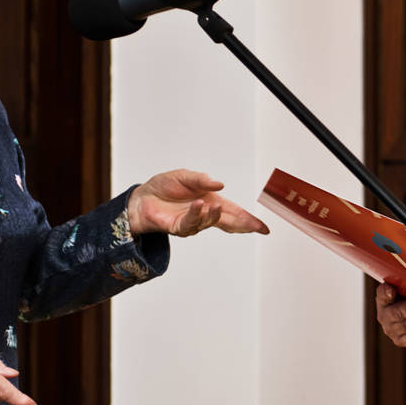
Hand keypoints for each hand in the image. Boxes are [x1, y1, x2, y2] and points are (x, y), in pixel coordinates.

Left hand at [127, 169, 269, 236]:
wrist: (142, 197)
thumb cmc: (164, 186)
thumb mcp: (184, 176)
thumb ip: (202, 180)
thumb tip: (221, 184)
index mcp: (211, 200)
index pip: (234, 211)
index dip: (248, 219)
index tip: (263, 228)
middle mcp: (205, 213)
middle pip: (229, 222)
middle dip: (243, 225)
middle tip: (255, 228)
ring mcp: (193, 222)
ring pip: (210, 222)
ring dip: (214, 215)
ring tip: (214, 205)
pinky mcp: (179, 227)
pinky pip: (191, 223)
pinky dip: (196, 214)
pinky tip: (198, 205)